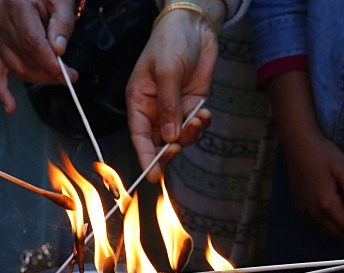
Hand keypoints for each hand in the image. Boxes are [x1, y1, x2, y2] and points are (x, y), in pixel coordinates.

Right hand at [0, 0, 76, 113]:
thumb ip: (62, 23)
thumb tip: (58, 51)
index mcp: (15, 5)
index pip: (32, 42)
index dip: (50, 63)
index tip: (68, 75)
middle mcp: (0, 20)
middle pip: (25, 58)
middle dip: (49, 73)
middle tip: (70, 76)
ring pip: (16, 67)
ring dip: (38, 78)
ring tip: (58, 78)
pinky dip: (3, 91)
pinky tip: (11, 107)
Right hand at [125, 4, 218, 180]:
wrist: (194, 26)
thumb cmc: (170, 43)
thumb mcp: (166, 73)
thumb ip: (168, 106)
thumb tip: (168, 137)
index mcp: (139, 102)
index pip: (139, 136)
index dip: (145, 157)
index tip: (152, 176)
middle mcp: (155, 110)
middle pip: (159, 143)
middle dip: (170, 149)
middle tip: (179, 146)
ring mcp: (175, 109)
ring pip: (180, 137)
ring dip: (190, 135)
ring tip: (198, 119)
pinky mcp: (192, 105)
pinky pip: (195, 126)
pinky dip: (202, 126)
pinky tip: (205, 115)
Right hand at [287, 135, 343, 238]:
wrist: (299, 145)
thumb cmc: (324, 153)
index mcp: (326, 202)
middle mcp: (313, 211)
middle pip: (338, 234)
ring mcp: (304, 210)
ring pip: (327, 231)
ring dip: (341, 228)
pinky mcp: (300, 206)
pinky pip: (317, 223)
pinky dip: (330, 223)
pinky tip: (339, 209)